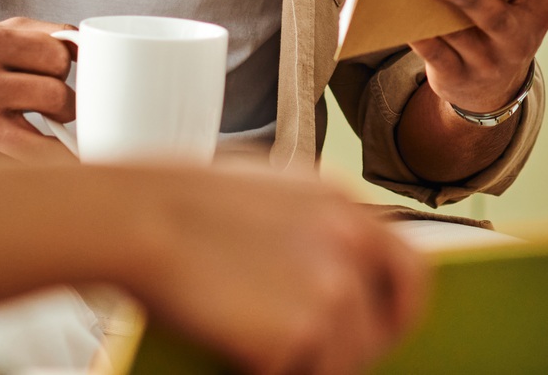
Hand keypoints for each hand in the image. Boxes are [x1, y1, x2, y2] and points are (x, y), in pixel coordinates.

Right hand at [0, 17, 74, 165]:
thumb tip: (90, 49)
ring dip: (58, 137)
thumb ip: (43, 34)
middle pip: (56, 95)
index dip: (66, 66)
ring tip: (50, 129)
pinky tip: (39, 152)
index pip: (59, 56)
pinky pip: (24, 164)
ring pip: (45, 140)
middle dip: (66, 103)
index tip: (58, 74)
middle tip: (56, 106)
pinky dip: (39, 161)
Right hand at [126, 163, 425, 374]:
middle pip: (387, 326)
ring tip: (258, 350)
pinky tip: (233, 351)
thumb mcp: (269, 189)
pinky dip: (266, 373)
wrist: (137, 219)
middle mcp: (352, 242)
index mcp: (344, 204)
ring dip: (304, 366)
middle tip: (314, 356)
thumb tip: (328, 267)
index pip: (410, 269)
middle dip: (358, 350)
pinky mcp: (301, 332)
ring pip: (343, 362)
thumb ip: (313, 223)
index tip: (384, 330)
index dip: (400, 309)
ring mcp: (332, 288)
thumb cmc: (176, 202)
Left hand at [410, 0, 547, 113]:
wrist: (492, 94)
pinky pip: (436, 55)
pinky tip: (407, 22)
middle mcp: (515, 39)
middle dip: (473, 0)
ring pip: (461, 37)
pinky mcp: (456, 74)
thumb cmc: (505, 31)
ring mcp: (486, 60)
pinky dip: (421, 38)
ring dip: (442, 16)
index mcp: (536, 13)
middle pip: (496, 18)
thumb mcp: (523, 8)